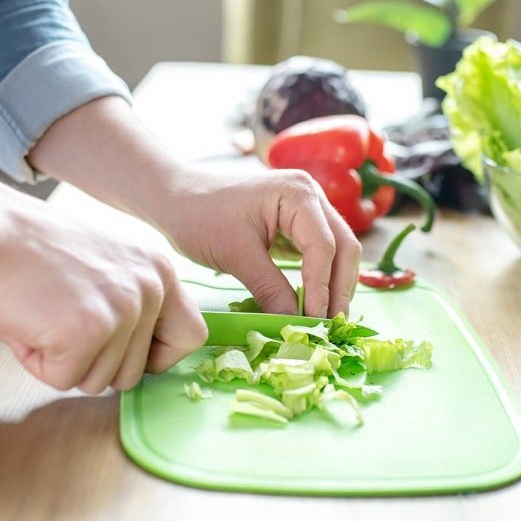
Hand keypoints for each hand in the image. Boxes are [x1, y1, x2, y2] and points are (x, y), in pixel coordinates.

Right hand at [0, 196, 207, 392]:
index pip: (190, 336)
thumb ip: (128, 301)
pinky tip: (26, 323)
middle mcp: (150, 289)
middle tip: (55, 319)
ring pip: (99, 382)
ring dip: (61, 361)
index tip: (121, 351)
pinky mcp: (87, 333)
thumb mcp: (102, 265)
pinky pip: (64, 379)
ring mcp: (122, 311)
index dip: (156, 356)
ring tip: (39, 315)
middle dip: (90, 361)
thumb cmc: (27, 249)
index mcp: (159, 269)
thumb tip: (135, 354)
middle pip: (135, 372)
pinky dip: (36, 362)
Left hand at [153, 167, 361, 317]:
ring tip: (324, 322)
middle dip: (339, 288)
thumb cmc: (200, 216)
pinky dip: (321, 280)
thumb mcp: (235, 255)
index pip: (324, 246)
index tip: (314, 321)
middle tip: (331, 327)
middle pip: (344, 247)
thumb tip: (295, 324)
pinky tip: (314, 304)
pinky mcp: (298, 224)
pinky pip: (321, 254)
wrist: (176, 198)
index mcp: (298, 193)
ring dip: (334, 286)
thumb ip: (270, 289)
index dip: (322, 287)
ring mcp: (308, 209)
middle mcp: (311, 196)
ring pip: (338, 252)